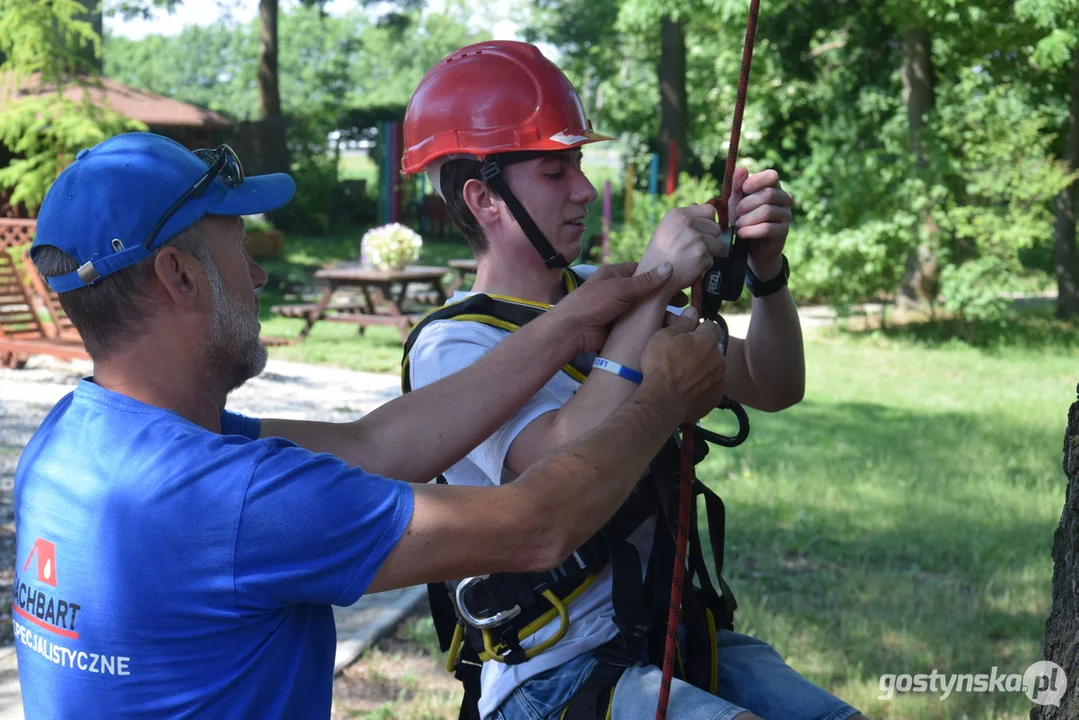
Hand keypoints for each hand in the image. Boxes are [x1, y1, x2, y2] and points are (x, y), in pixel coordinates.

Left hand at [550, 261, 673, 354]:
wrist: (572, 331)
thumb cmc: (593, 303)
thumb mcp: (620, 288)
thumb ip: (645, 281)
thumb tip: (669, 267)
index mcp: (614, 274)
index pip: (641, 270)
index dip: (660, 274)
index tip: (680, 280)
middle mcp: (617, 290)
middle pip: (645, 291)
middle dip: (663, 296)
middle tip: (684, 301)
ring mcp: (618, 310)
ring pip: (644, 309)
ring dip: (660, 312)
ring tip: (680, 317)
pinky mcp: (619, 327)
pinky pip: (638, 324)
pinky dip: (651, 325)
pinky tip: (667, 329)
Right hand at [638, 205, 725, 289]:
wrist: (653, 279)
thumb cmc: (660, 256)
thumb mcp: (666, 230)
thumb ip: (684, 218)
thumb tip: (697, 205)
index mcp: (677, 214)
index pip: (709, 210)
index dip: (708, 223)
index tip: (701, 233)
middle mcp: (686, 222)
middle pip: (716, 228)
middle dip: (710, 240)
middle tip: (693, 249)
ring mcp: (695, 238)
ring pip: (718, 244)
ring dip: (708, 254)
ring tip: (690, 258)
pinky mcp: (701, 254)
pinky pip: (713, 259)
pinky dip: (704, 266)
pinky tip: (690, 267)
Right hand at [640, 308, 725, 423]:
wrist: (662, 403)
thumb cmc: (660, 367)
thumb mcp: (663, 337)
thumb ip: (682, 322)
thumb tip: (693, 310)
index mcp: (708, 341)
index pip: (711, 326)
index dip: (699, 328)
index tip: (687, 335)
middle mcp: (719, 359)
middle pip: (713, 348)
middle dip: (701, 349)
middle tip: (682, 356)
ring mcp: (719, 380)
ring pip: (713, 367)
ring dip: (703, 367)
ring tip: (683, 375)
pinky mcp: (716, 397)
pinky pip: (711, 385)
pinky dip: (703, 385)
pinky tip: (687, 388)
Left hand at [728, 167, 793, 279]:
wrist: (751, 247)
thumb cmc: (745, 219)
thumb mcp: (737, 202)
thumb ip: (738, 186)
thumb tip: (742, 169)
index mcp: (774, 188)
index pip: (772, 176)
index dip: (757, 181)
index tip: (744, 189)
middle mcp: (784, 199)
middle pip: (768, 194)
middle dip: (748, 203)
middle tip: (738, 212)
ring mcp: (786, 215)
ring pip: (768, 211)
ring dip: (748, 218)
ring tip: (738, 225)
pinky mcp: (784, 231)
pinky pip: (767, 228)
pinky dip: (751, 230)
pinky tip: (741, 234)